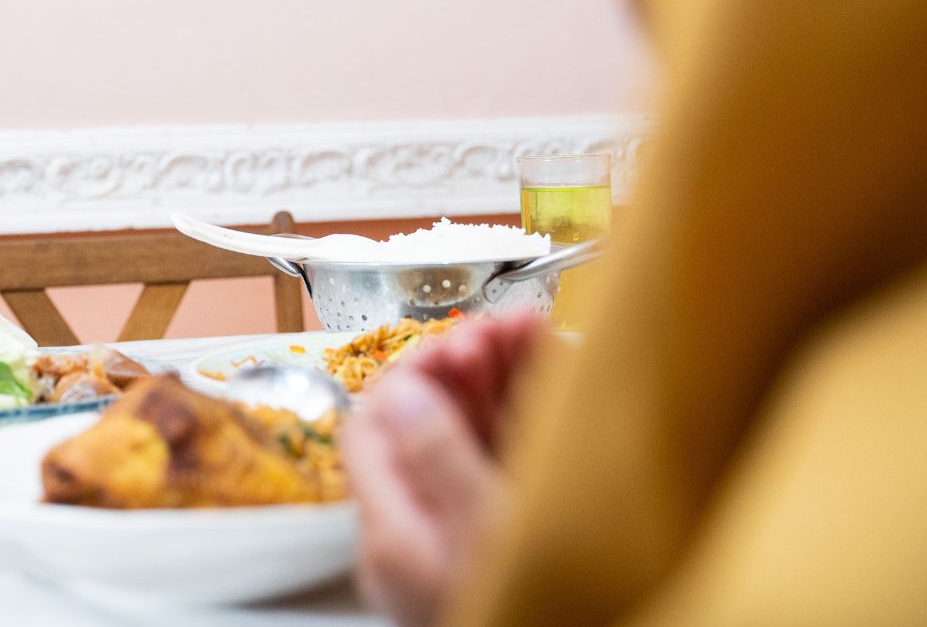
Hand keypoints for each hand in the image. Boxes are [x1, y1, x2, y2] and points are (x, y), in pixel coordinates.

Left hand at [342, 312, 545, 626]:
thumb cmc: (538, 617)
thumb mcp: (490, 537)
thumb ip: (441, 461)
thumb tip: (404, 392)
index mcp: (392, 536)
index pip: (373, 423)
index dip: (416, 366)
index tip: (464, 337)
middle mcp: (417, 534)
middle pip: (422, 420)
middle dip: (468, 363)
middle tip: (510, 327)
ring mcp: (459, 535)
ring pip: (468, 433)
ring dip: (502, 379)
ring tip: (536, 335)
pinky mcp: (501, 535)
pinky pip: (503, 460)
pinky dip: (527, 416)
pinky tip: (553, 380)